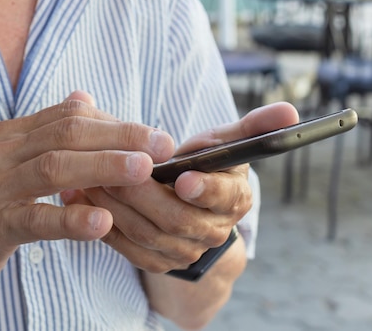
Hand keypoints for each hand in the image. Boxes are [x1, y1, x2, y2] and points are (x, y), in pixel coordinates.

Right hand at [0, 92, 174, 308]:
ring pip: (54, 167)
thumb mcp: (12, 161)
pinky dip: (69, 219)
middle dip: (120, 136)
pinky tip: (100, 222)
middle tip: (163, 145)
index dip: (114, 122)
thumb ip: (48, 131)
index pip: (69, 116)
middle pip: (67, 133)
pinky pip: (33, 218)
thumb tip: (84, 97)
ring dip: (103, 166)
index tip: (151, 134)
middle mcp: (1, 152)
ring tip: (143, 171)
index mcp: (11, 135)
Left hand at [67, 101, 297, 273]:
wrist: (190, 206)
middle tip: (113, 165)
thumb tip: (291, 111)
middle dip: (141, 191)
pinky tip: (80, 197)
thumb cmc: (208, 165)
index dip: (205, 188)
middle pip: (175, 218)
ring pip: (145, 232)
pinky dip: (101, 223)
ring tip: (88, 174)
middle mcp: (211, 231)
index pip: (224, 198)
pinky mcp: (154, 261)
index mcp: (233, 199)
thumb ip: (253, 126)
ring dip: (114, 204)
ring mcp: (182, 251)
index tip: (182, 176)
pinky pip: (125, 247)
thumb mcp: (228, 143)